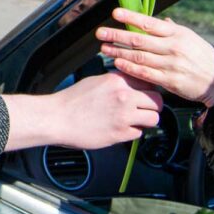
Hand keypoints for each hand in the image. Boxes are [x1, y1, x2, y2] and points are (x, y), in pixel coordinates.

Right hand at [3, 71, 163, 152]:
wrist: (56, 118)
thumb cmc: (71, 100)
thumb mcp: (95, 81)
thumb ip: (116, 82)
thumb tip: (130, 84)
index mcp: (118, 80)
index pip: (148, 80)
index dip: (149, 87)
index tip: (146, 92)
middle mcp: (124, 96)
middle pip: (157, 100)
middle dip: (153, 105)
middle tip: (146, 109)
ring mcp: (124, 116)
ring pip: (154, 118)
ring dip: (147, 120)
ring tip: (137, 121)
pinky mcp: (120, 133)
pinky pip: (138, 133)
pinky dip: (132, 132)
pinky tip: (121, 129)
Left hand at [97, 9, 213, 105]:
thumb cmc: (204, 57)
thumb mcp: (191, 38)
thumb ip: (172, 30)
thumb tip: (160, 20)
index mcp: (178, 34)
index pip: (150, 23)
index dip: (131, 17)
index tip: (115, 13)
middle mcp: (173, 47)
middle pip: (139, 39)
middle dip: (117, 35)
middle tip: (100, 32)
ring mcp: (171, 64)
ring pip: (139, 56)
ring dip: (119, 52)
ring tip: (104, 48)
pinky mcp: (170, 81)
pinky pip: (145, 73)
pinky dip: (130, 68)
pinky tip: (118, 64)